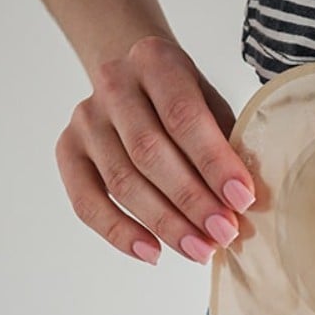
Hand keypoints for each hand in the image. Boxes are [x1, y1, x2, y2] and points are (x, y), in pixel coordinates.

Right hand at [55, 34, 256, 265]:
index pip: (183, 116)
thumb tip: (246, 202)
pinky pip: (86, 202)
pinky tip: (153, 253)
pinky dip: (119, 233)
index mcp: (155, 61)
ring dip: (164, 223)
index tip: (242, 200)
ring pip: (121, 181)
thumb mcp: (211, 102)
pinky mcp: (67, 149)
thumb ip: (226, 142)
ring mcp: (85, 118)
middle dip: (191, 201)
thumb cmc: (183, 98)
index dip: (214, 162)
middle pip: (149, 152)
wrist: (132, 77)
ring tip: (199, 250)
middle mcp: (113, 85)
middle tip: (224, 234)